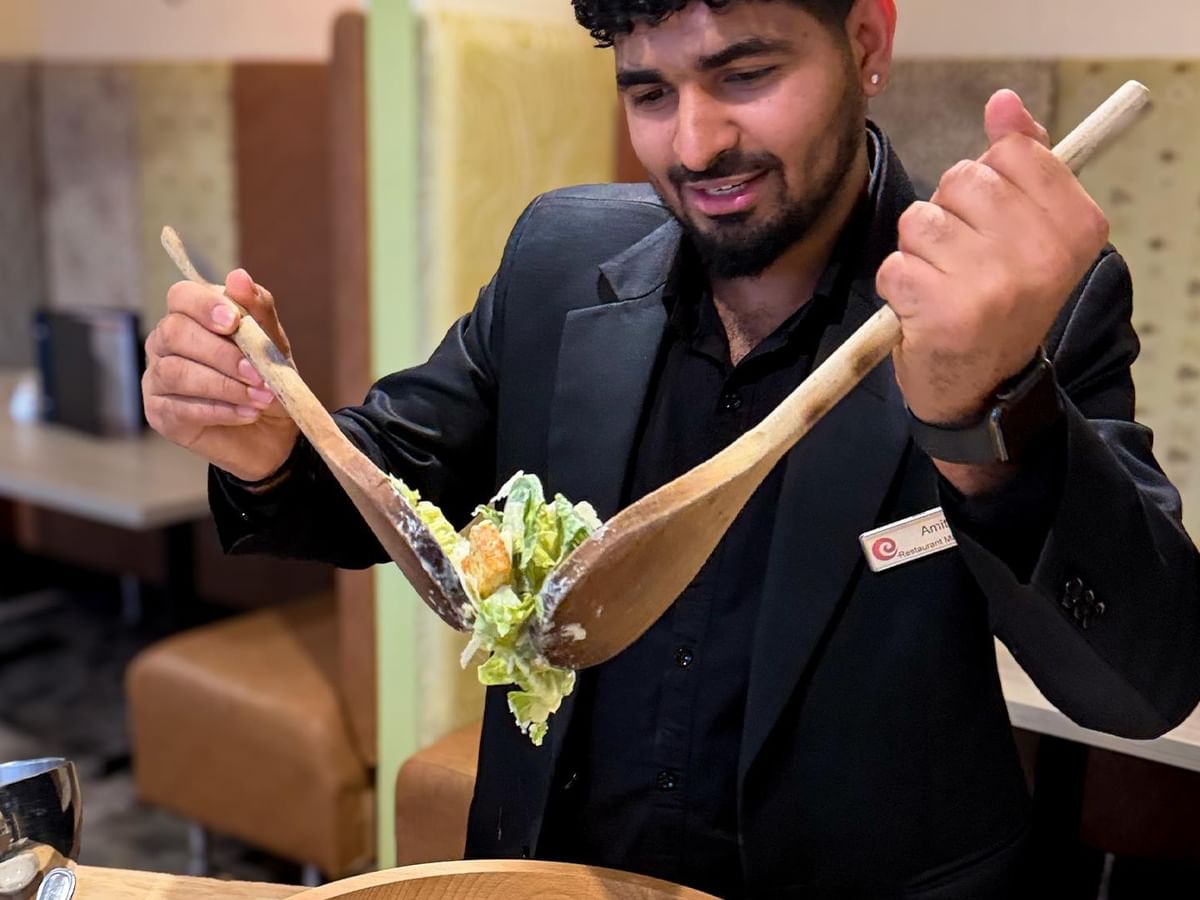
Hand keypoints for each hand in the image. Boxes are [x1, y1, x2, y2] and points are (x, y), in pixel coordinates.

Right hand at [143, 269, 299, 481]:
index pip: (181, 296)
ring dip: (225, 386)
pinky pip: (181, 408)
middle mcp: (165, 343)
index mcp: (191, 317)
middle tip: (258, 373)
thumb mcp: (272, 345)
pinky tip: (247, 414)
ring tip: (261, 398)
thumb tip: (238, 276)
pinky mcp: (160, 414)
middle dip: (221, 354)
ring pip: (177, 372)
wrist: (273, 431)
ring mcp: (157, 379)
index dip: (205, 306)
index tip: (235, 322)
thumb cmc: (267, 379)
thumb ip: (257, 311)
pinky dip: (220, 410)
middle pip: (175, 333)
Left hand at [877, 89, 1109, 426]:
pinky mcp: (941, 312)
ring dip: (917, 250)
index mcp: (1077, 227)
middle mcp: (1042, 255)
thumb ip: (1023, 162)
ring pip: (920, 220)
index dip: (986, 182)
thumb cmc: (1002, 300)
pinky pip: (893, 263)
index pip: (1011, 152)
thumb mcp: (1030, 232)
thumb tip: (1003, 102)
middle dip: (947, 214)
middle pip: (962, 179)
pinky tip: (921, 311)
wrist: (983, 390)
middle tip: (962, 261)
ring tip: (941, 285)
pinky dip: (897, 285)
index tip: (994, 222)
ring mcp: (992, 285)